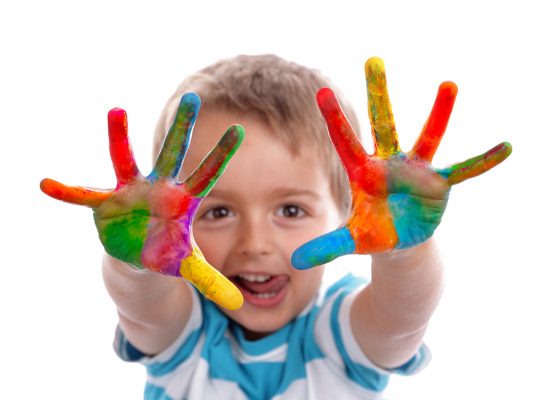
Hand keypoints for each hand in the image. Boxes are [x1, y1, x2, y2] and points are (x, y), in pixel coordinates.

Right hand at [41, 93, 244, 309]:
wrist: (138, 255)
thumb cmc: (167, 252)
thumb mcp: (189, 267)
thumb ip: (213, 282)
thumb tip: (239, 304)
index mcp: (183, 201)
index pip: (207, 175)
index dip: (221, 154)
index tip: (240, 130)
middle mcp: (159, 189)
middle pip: (173, 154)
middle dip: (183, 127)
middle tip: (193, 98)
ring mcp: (131, 192)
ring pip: (126, 160)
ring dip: (121, 138)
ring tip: (117, 111)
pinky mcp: (106, 204)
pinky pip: (84, 195)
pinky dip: (67, 192)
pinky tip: (46, 185)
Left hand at [292, 57, 511, 268]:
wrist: (400, 241)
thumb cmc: (372, 233)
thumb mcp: (350, 240)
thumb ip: (326, 247)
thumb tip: (295, 260)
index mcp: (363, 173)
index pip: (345, 142)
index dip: (334, 120)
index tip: (321, 92)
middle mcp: (389, 164)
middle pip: (382, 123)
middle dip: (377, 95)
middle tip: (372, 60)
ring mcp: (415, 171)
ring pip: (427, 136)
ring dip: (438, 113)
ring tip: (448, 85)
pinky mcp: (438, 184)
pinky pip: (463, 170)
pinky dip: (482, 162)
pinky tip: (505, 148)